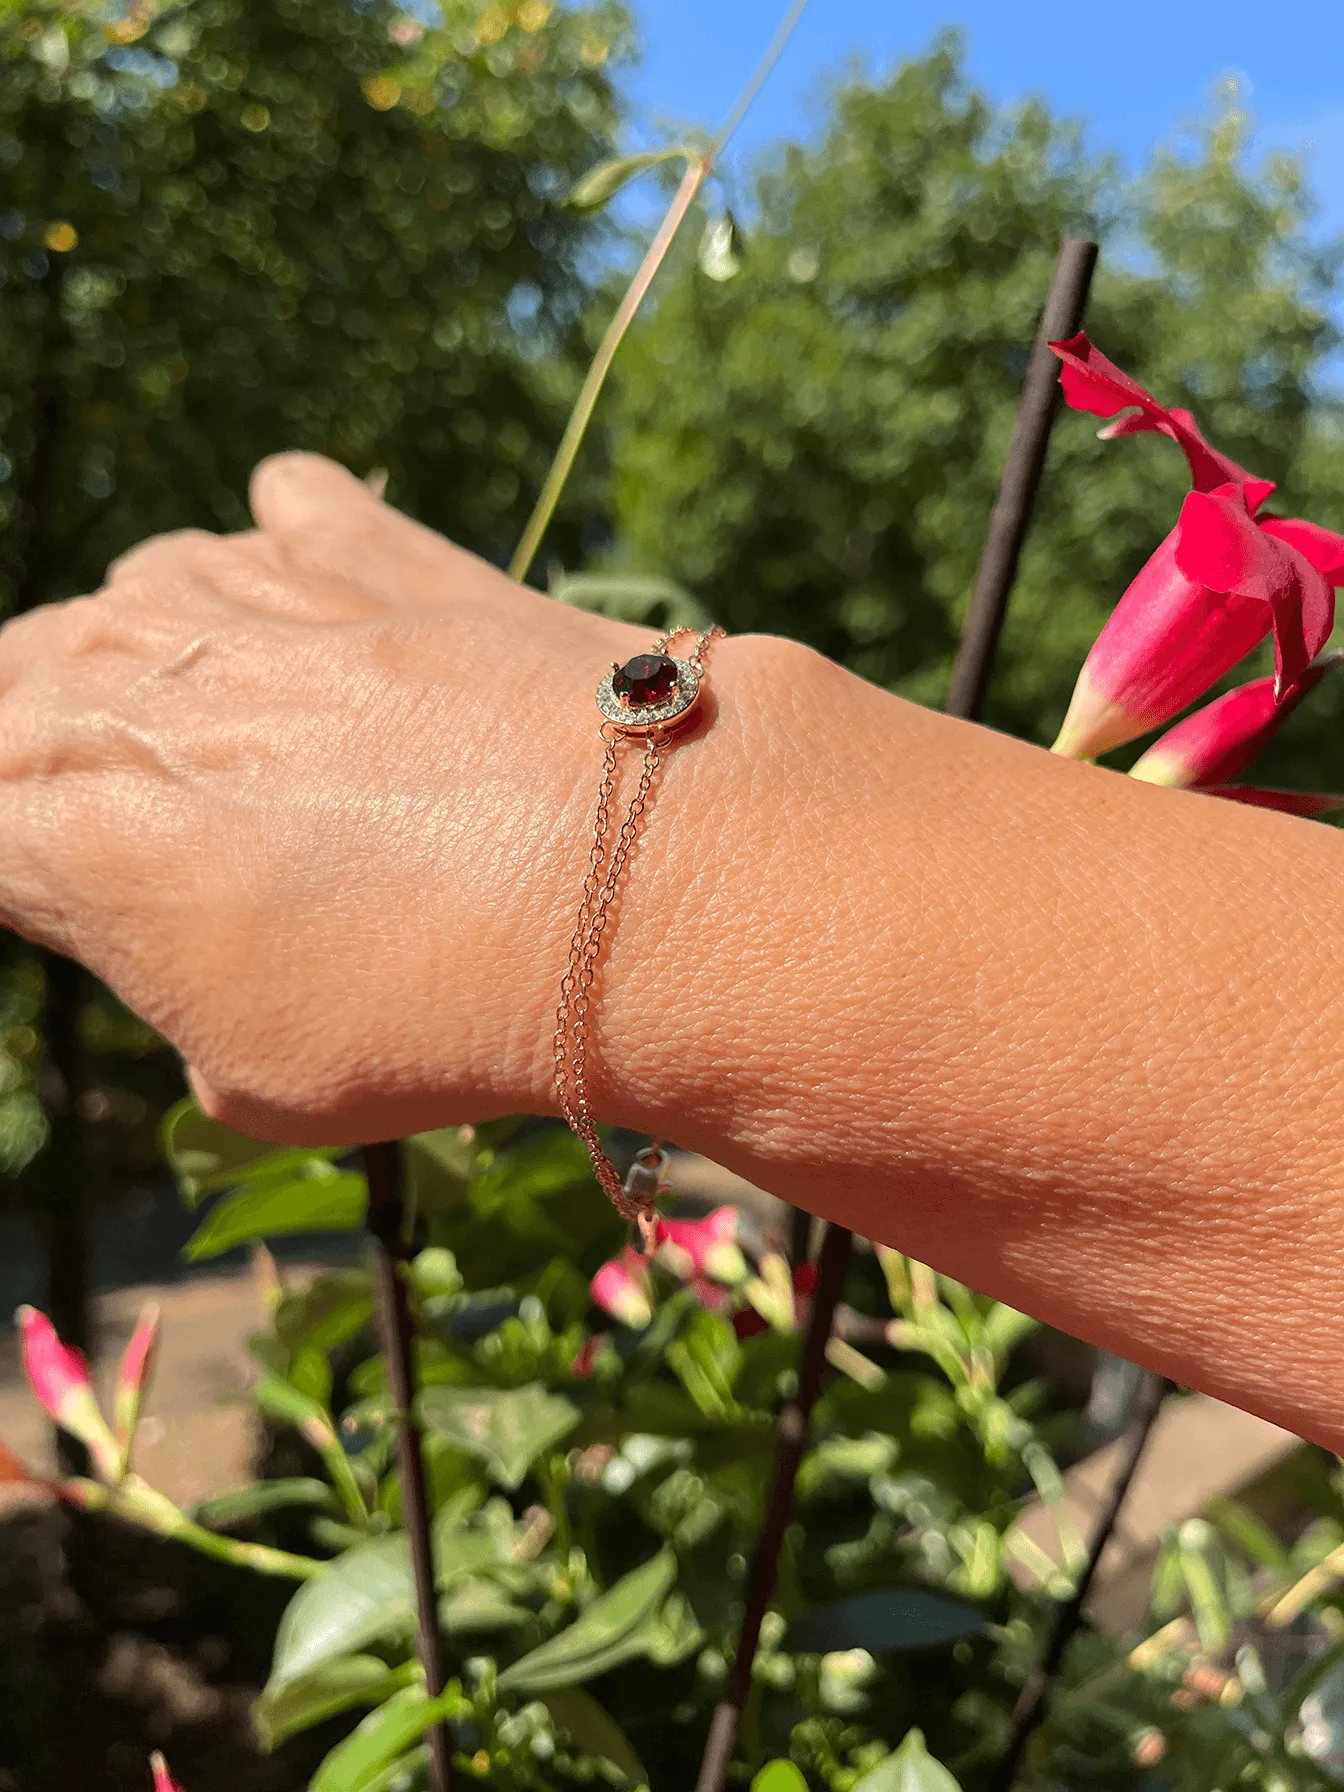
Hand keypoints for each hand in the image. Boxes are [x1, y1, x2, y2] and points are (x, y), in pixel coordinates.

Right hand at [0, 453, 774, 1141]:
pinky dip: (291, 549)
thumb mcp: (255, 1079)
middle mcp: (117, 686)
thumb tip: (189, 931)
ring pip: (137, 590)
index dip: (30, 854)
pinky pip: (287, 506)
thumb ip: (173, 985)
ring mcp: (244, 594)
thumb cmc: (431, 1014)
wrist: (627, 879)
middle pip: (20, 688)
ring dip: (157, 648)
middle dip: (51, 745)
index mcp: (60, 830)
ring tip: (226, 715)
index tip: (83, 880)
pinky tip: (326, 596)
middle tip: (135, 809)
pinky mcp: (370, 547)